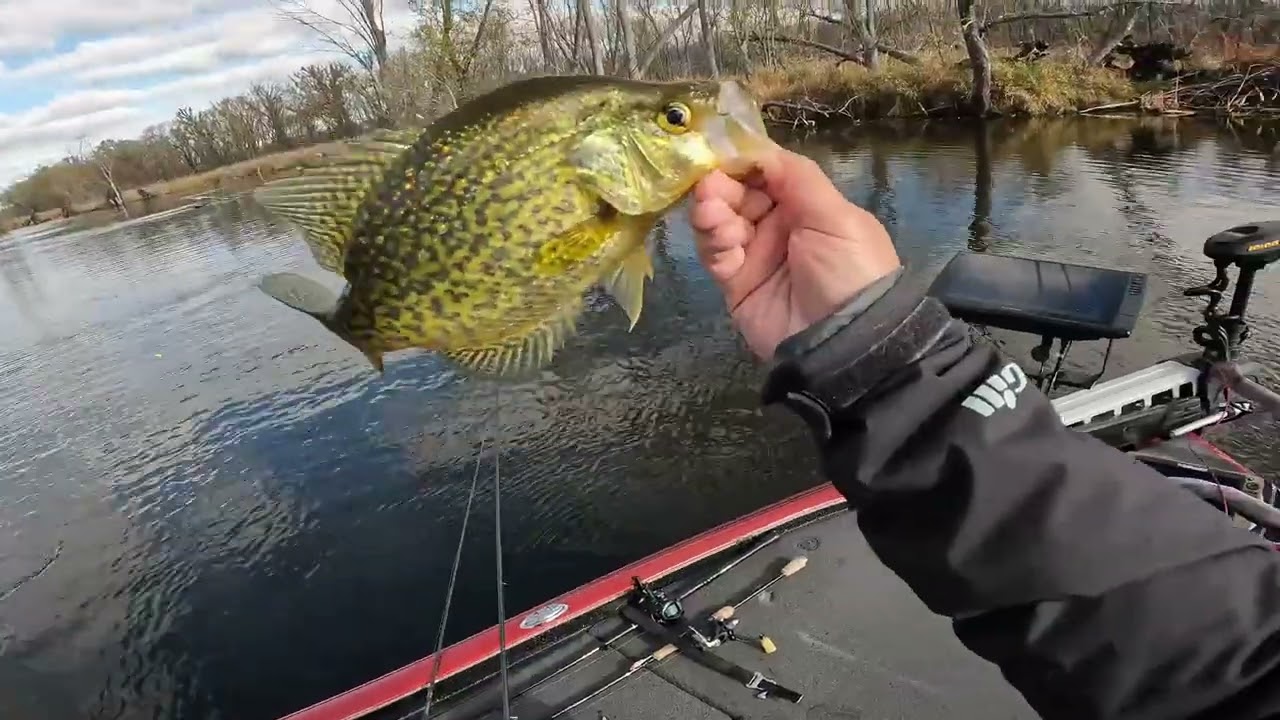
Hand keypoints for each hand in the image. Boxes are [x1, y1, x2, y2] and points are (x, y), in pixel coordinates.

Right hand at [689, 145, 902, 360]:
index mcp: (807, 204)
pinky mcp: (735, 283)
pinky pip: (714, 254)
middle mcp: (778, 224)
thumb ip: (797, 177)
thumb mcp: (836, 216)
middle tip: (710, 186)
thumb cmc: (850, 269)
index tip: (721, 149)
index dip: (744, 159)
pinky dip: (711, 240)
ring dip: (712, 210)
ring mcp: (755, 254)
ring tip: (711, 211)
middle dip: (722, 185)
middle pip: (738, 192)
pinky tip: (717, 234)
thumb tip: (757, 149)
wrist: (846, 342)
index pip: (767, 171)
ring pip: (721, 220)